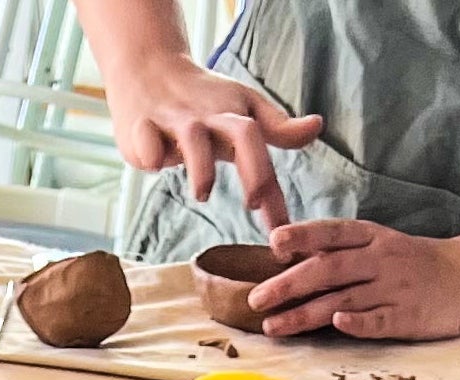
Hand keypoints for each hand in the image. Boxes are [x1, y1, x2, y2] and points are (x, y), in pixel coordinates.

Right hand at [103, 54, 319, 231]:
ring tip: (202, 194)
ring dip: (202, 168)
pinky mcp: (142, 127)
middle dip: (254, 169)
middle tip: (255, 202)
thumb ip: (277, 127)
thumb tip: (317, 127)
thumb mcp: (242, 108)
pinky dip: (152, 153)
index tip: (283, 230)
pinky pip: (148, 141)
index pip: (264, 148)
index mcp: (235, 115)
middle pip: (242, 134)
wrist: (149, 68)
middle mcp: (209, 117)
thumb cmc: (202, 98)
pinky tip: (155, 166)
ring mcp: (175, 120)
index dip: (274, 190)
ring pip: (193, 139)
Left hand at [254, 222, 459, 340]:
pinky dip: (358, 322)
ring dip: (306, 314)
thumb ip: (339, 250)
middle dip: (289, 284)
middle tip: (255, 300)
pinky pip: (379, 320)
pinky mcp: (407, 317)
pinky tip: (336, 325)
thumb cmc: (415, 263)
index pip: (331, 233)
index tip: (273, 245)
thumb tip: (288, 253)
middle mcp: (380, 260)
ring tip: (272, 326)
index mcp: (371, 237)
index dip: (302, 237)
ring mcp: (394, 289)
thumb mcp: (379, 244)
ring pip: (343, 300)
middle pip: (328, 269)